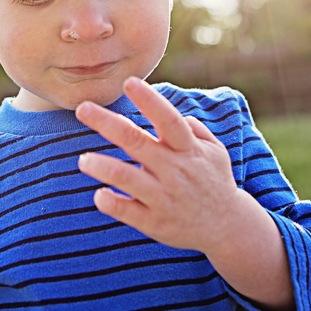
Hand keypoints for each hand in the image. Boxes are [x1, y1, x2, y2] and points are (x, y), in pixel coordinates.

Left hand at [75, 76, 240, 254]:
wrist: (227, 228)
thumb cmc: (214, 182)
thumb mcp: (215, 151)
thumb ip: (194, 128)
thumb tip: (170, 110)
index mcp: (188, 149)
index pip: (168, 119)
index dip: (149, 100)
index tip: (128, 82)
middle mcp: (174, 170)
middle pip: (136, 141)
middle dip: (106, 123)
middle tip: (82, 108)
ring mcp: (163, 197)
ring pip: (126, 177)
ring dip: (102, 166)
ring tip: (83, 160)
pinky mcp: (154, 222)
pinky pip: (126, 211)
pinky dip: (109, 202)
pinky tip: (99, 195)